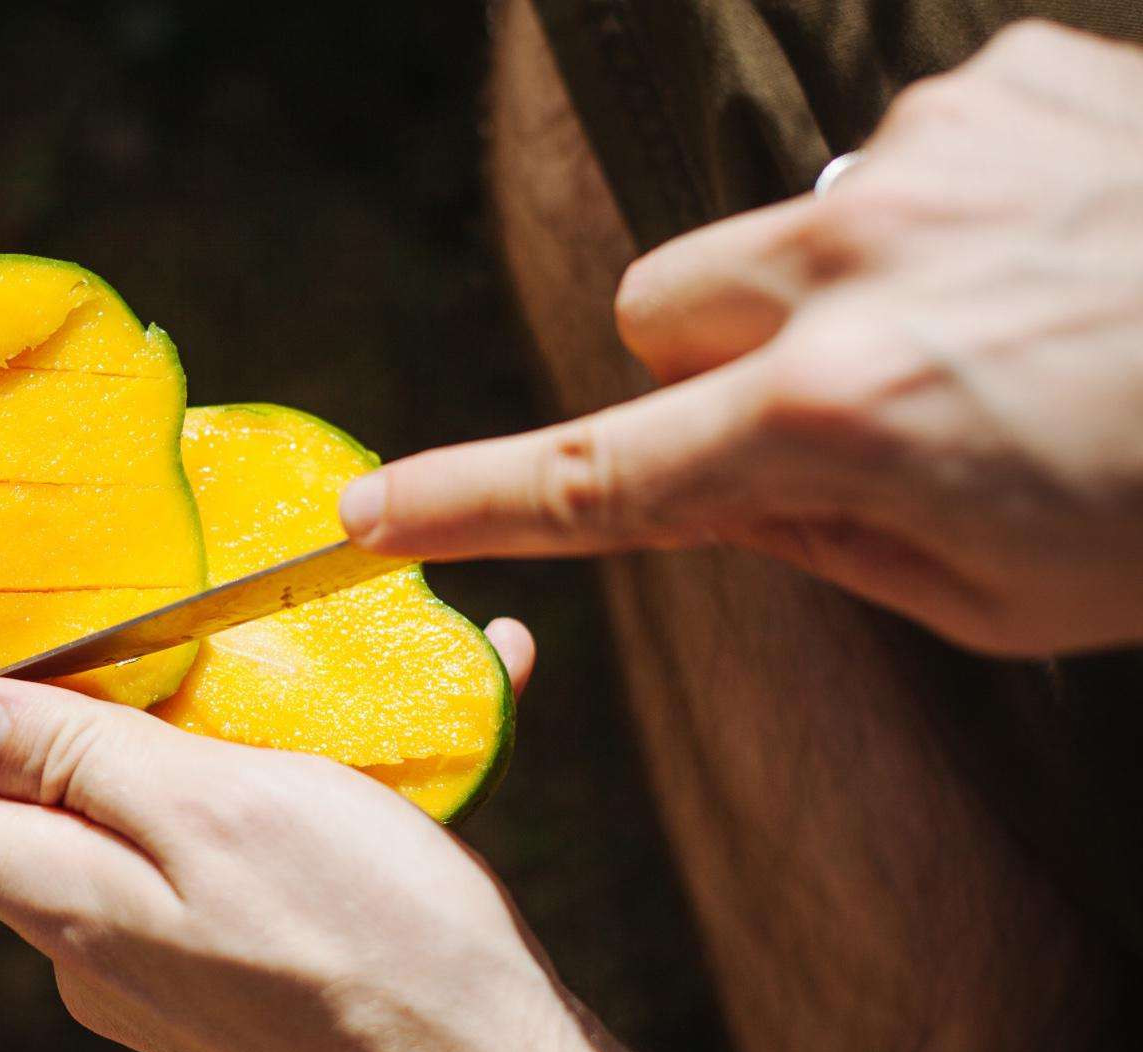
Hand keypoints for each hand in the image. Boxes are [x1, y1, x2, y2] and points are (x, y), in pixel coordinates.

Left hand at [0, 625, 842, 1051]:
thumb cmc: (377, 942)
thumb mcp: (220, 816)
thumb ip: (73, 763)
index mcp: (59, 900)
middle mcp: (80, 943)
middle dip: (17, 695)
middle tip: (83, 594)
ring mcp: (147, 965)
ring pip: (100, 821)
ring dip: (146, 732)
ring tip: (236, 650)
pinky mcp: (216, 973)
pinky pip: (187, 858)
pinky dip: (230, 787)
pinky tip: (333, 742)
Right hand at [340, 21, 1142, 656]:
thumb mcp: (999, 593)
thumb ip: (816, 540)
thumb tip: (710, 488)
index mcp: (837, 424)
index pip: (593, 472)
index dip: (470, 497)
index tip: (368, 510)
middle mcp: (850, 269)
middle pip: (659, 300)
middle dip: (711, 358)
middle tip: (834, 402)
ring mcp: (918, 157)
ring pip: (776, 229)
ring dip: (836, 282)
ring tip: (1002, 320)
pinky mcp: (996, 79)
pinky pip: (895, 153)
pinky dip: (940, 208)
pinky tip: (1062, 245)